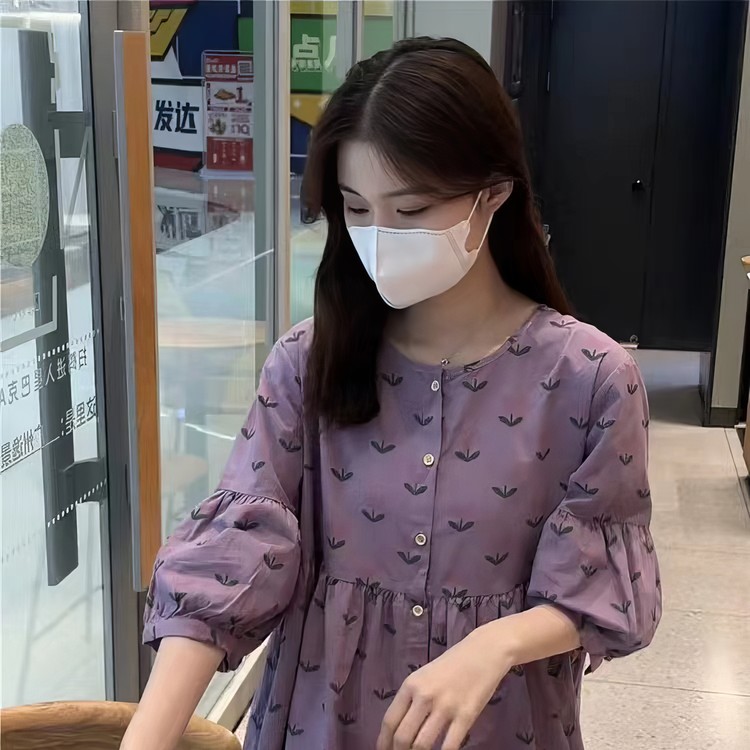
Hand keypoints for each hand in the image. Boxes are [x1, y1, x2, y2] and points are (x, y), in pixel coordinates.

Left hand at [376, 628, 512, 749]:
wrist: (483, 651)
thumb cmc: (453, 664)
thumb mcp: (425, 675)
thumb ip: (412, 698)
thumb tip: (399, 728)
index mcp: (411, 684)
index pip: (390, 721)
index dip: (383, 742)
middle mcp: (425, 695)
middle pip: (402, 737)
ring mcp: (446, 706)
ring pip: (422, 745)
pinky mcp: (466, 715)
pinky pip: (449, 746)